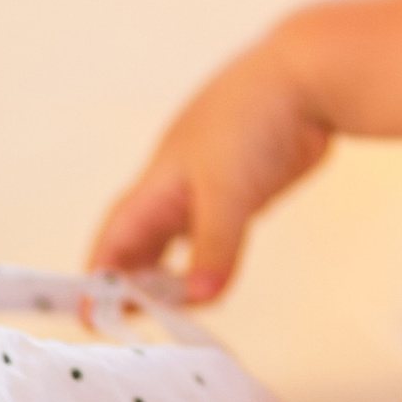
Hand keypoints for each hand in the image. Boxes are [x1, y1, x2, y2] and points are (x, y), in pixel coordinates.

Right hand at [87, 31, 332, 300]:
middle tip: (122, 325)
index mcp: (160, 182)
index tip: (92, 318)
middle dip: (128, 280)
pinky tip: (207, 279)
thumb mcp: (228, 188)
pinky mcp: (248, 189)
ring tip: (159, 312)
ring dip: (166, 273)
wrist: (309, 75)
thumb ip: (214, 245)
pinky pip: (215, 235)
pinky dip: (206, 261)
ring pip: (177, 239)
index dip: (100, 277)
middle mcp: (179, 187)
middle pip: (141, 241)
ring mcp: (214, 187)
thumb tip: (201, 298)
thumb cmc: (254, 116)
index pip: (116, 237)